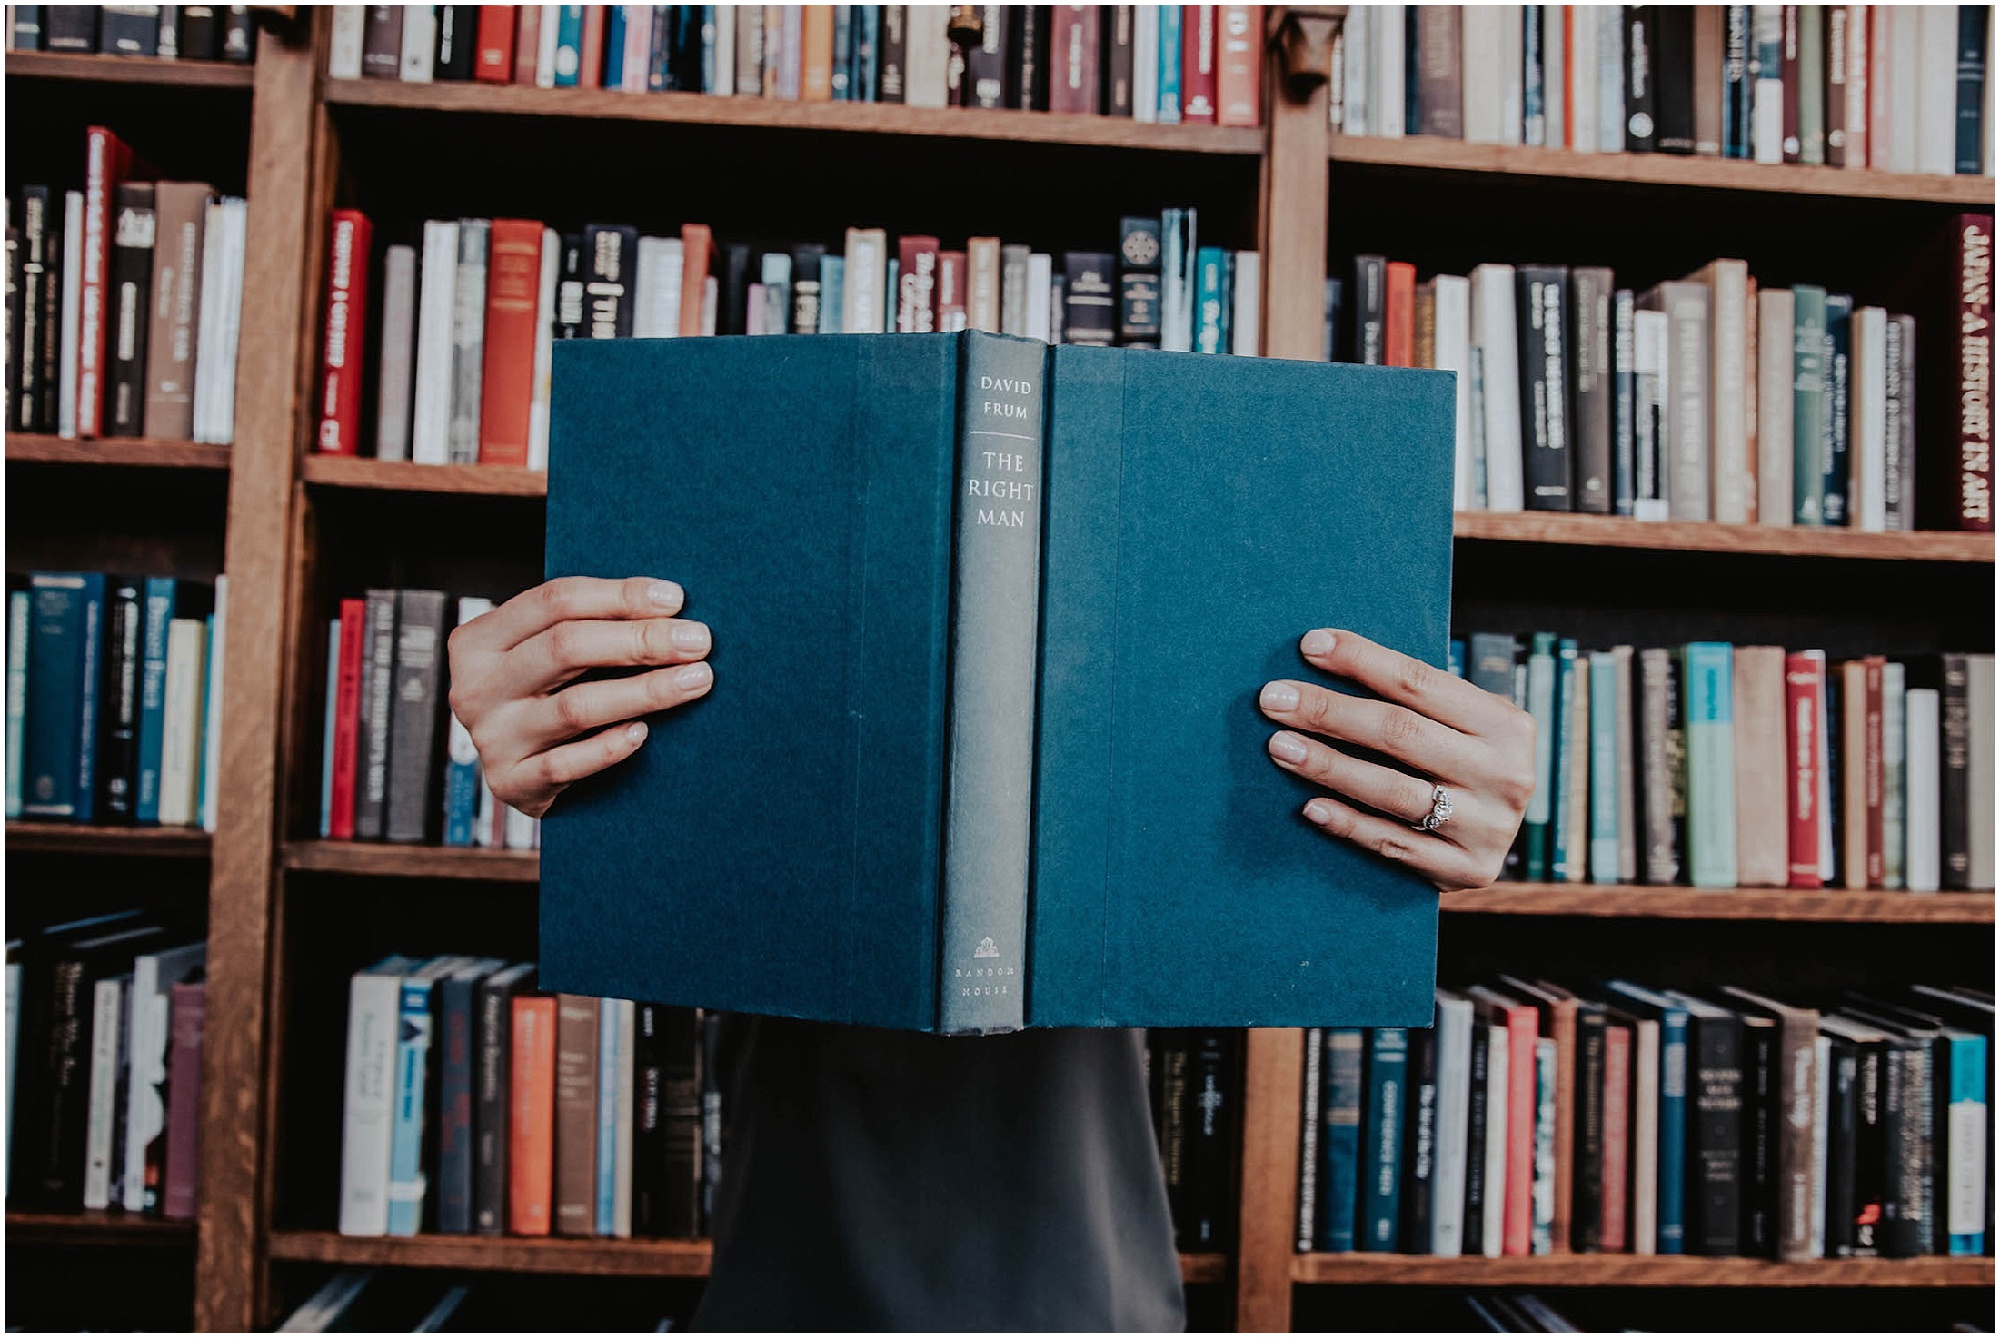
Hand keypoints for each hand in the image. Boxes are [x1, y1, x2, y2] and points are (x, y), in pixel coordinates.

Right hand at [447, 576, 713, 818]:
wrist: (516, 771)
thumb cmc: (545, 694)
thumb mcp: (545, 653)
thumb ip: (587, 626)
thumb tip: (669, 605)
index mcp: (480, 640)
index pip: (554, 602)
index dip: (619, 596)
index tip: (675, 599)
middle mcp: (476, 687)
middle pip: (566, 648)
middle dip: (640, 640)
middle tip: (697, 641)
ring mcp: (491, 738)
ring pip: (576, 707)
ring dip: (645, 690)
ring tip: (695, 680)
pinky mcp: (511, 784)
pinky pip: (567, 765)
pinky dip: (609, 747)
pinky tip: (644, 732)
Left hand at [1259, 629, 1534, 892]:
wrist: (1499, 841)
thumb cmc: (1464, 765)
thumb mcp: (1463, 725)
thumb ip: (1417, 702)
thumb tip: (1325, 658)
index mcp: (1505, 724)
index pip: (1419, 682)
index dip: (1361, 660)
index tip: (1309, 646)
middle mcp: (1504, 774)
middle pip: (1400, 733)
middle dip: (1329, 711)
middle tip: (1273, 699)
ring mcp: (1487, 827)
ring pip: (1391, 790)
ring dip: (1327, 765)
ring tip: (1279, 746)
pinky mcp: (1466, 871)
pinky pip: (1392, 844)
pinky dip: (1348, 823)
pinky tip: (1309, 806)